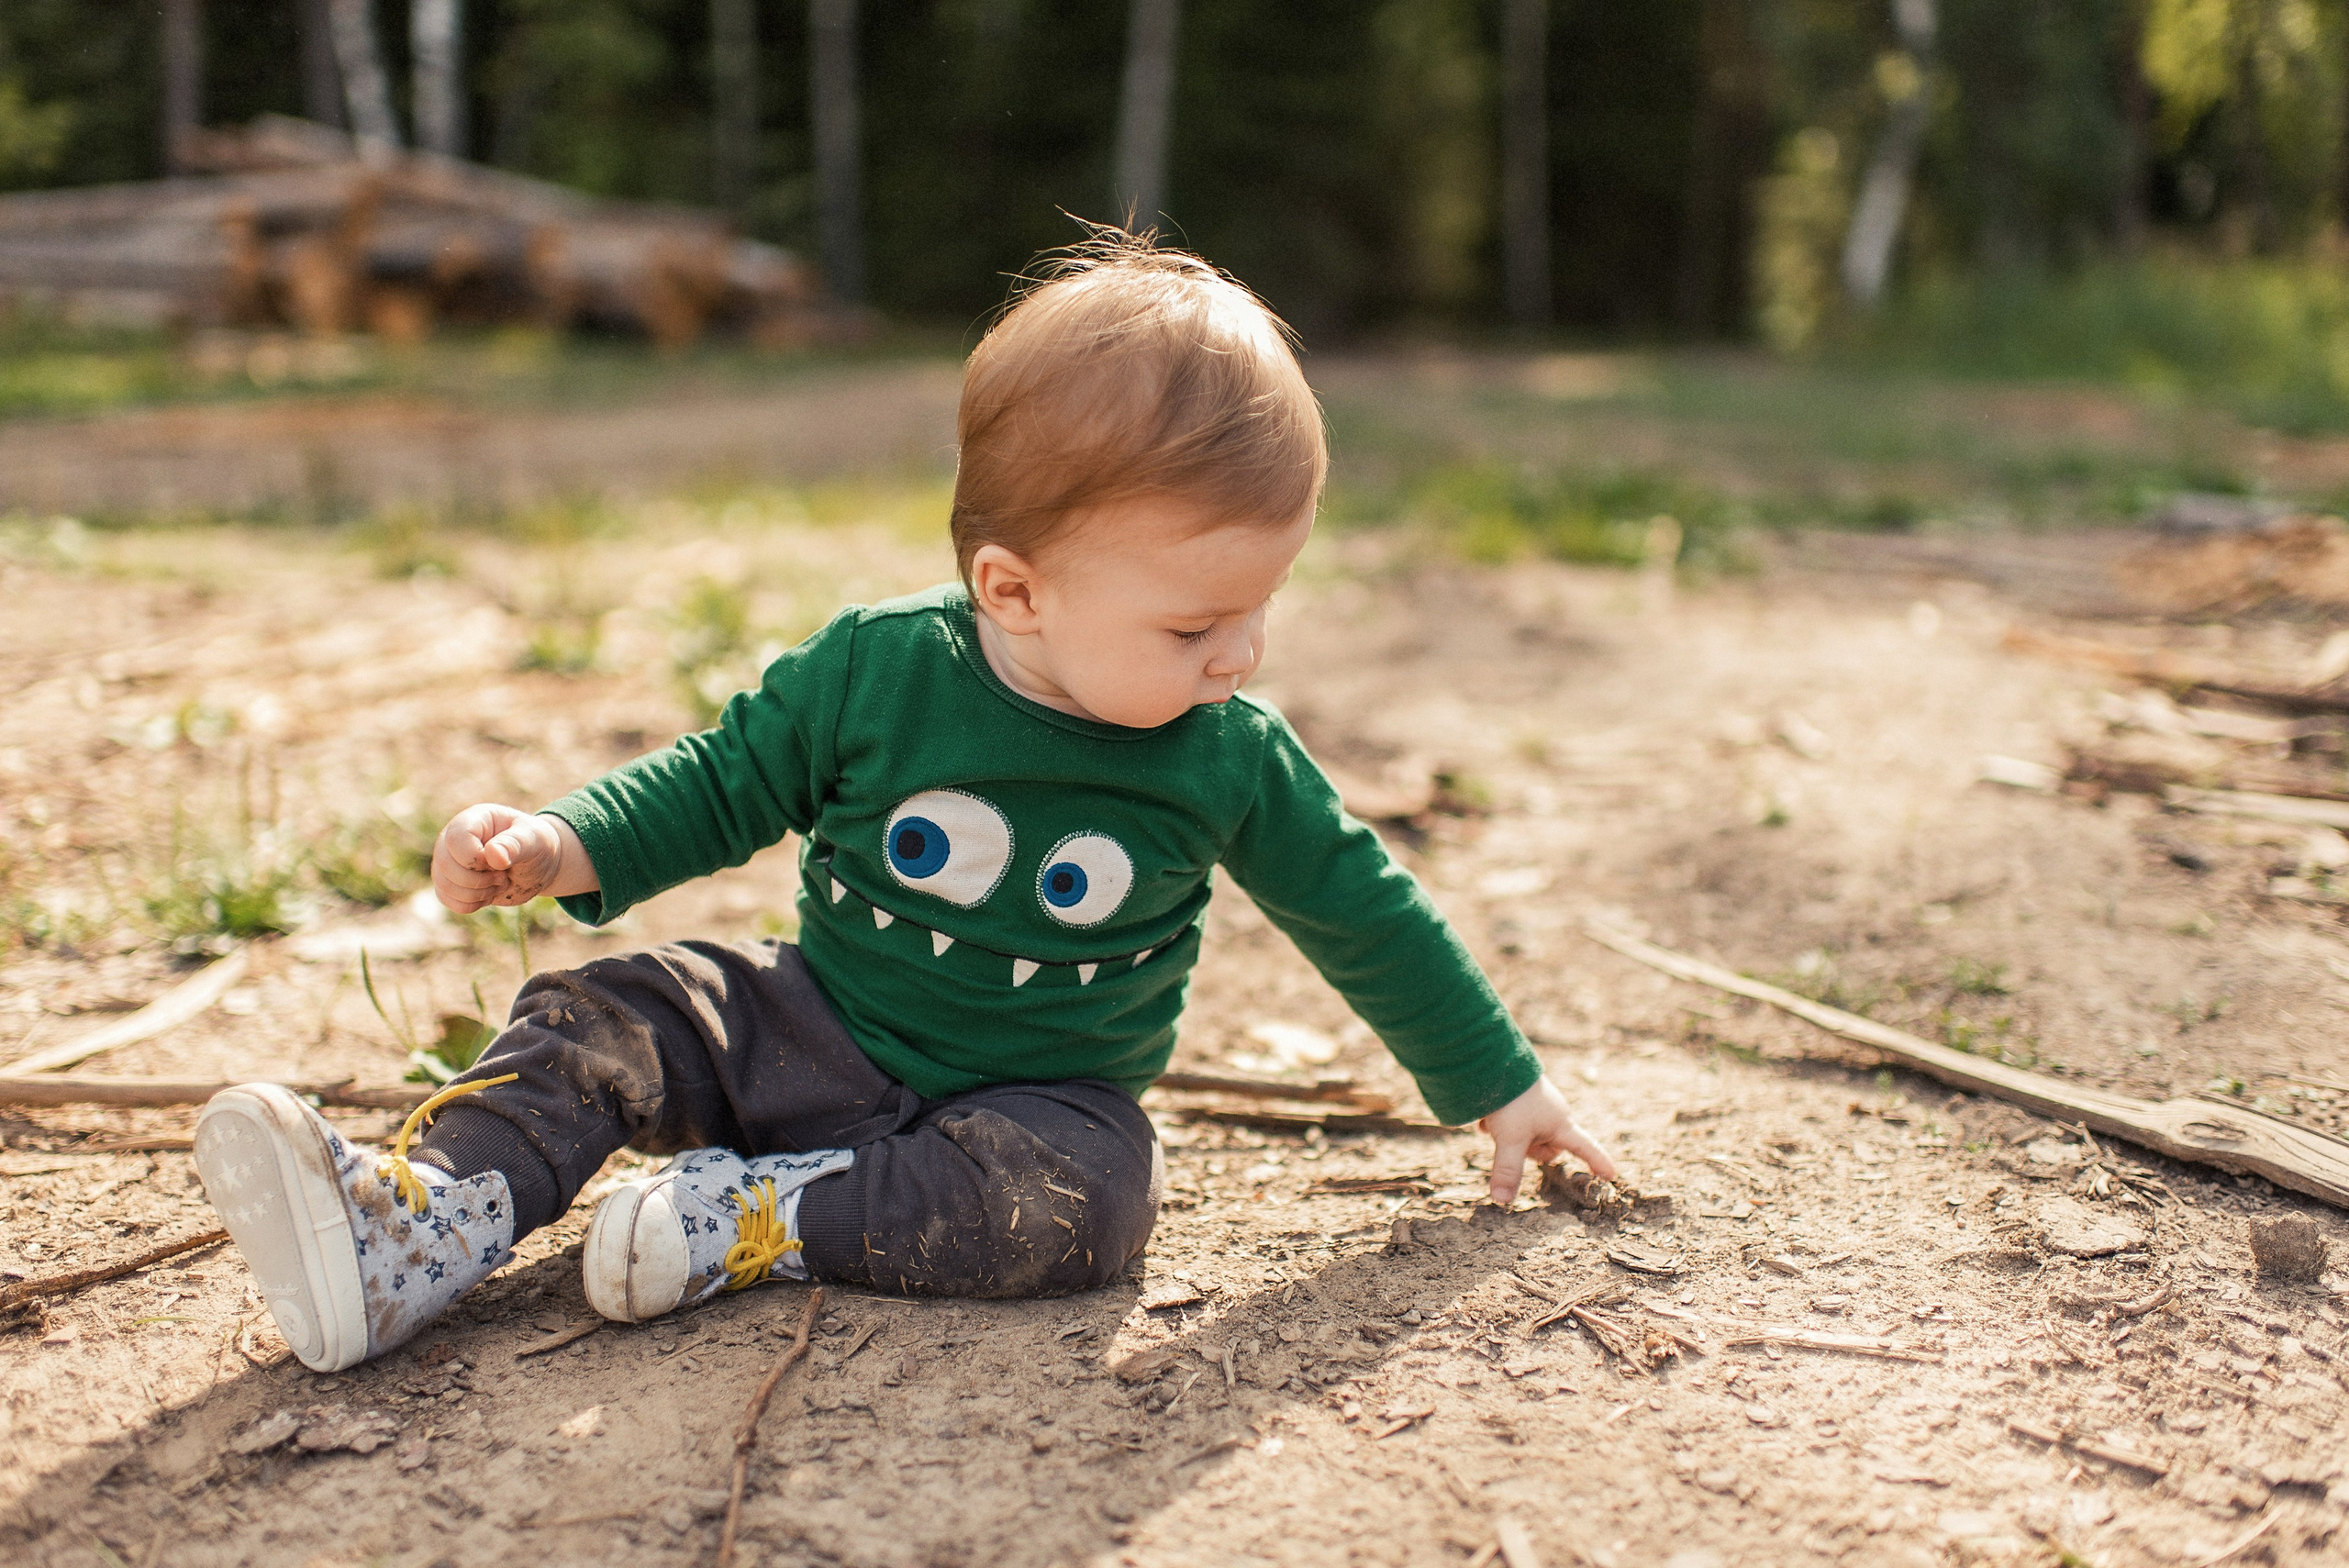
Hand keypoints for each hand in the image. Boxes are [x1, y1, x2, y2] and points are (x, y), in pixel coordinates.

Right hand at [431, 804, 584, 913]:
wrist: (538, 865)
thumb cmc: (537, 845)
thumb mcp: (535, 840)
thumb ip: (515, 844)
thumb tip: (492, 853)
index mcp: (473, 819)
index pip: (456, 839)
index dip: (477, 859)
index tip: (502, 863)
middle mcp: (453, 838)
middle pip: (445, 864)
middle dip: (479, 880)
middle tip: (504, 876)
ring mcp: (449, 861)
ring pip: (444, 885)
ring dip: (477, 893)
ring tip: (499, 882)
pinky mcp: (450, 882)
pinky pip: (448, 900)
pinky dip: (471, 903)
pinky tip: (489, 892)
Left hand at [1478, 1074, 1617, 1205]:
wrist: (1494, 1060)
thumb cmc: (1512, 1100)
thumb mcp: (1509, 1139)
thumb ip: (1508, 1170)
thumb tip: (1503, 1201)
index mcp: (1561, 1124)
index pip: (1585, 1147)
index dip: (1598, 1162)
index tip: (1612, 1175)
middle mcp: (1553, 1116)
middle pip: (1546, 1150)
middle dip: (1526, 1150)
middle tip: (1512, 1137)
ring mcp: (1536, 1107)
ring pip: (1524, 1138)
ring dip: (1507, 1136)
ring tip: (1496, 1120)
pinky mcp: (1520, 1100)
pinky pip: (1510, 1124)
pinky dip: (1497, 1124)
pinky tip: (1487, 1114)